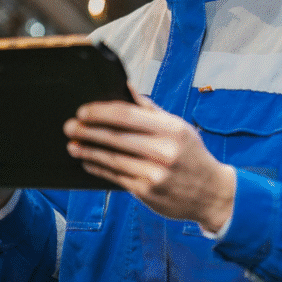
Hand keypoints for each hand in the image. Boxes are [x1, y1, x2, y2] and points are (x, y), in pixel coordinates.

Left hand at [63, 90, 235, 232]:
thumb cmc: (192, 156)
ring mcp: (154, 173)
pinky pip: (115, 177)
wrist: (212, 193)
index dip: (101, 112)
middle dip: (88, 130)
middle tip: (70, 126)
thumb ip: (151, 111)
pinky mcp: (146, 191)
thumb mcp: (180, 128)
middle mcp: (164, 151)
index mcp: (172, 129)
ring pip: (112, 159)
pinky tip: (88, 162)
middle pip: (116, 137)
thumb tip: (126, 88)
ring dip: (88, 150)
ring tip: (73, 144)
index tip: (83, 110)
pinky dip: (98, 168)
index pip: (128, 115)